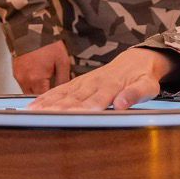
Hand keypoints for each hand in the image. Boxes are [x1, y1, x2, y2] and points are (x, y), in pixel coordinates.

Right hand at [12, 40, 71, 93]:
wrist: (31, 30)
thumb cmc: (47, 43)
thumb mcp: (62, 61)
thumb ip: (63, 79)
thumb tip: (64, 90)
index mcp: (37, 79)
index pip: (44, 97)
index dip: (52, 97)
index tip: (57, 94)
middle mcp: (25, 80)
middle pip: (35, 96)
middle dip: (44, 94)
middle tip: (52, 86)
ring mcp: (19, 76)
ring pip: (28, 91)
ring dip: (36, 89)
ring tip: (45, 78)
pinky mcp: (15, 72)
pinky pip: (23, 84)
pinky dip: (30, 82)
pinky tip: (38, 74)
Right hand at [30, 48, 176, 111]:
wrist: (136, 61)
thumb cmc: (142, 77)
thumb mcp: (148, 85)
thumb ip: (135, 94)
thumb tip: (122, 103)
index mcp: (112, 85)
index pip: (96, 100)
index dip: (84, 108)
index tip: (72, 117)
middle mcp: (94, 83)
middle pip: (74, 98)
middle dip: (58, 108)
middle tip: (41, 117)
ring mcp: (84, 82)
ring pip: (63, 94)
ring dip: (47, 103)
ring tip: (31, 113)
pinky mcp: (78, 83)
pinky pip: (60, 90)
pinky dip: (46, 98)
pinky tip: (33, 106)